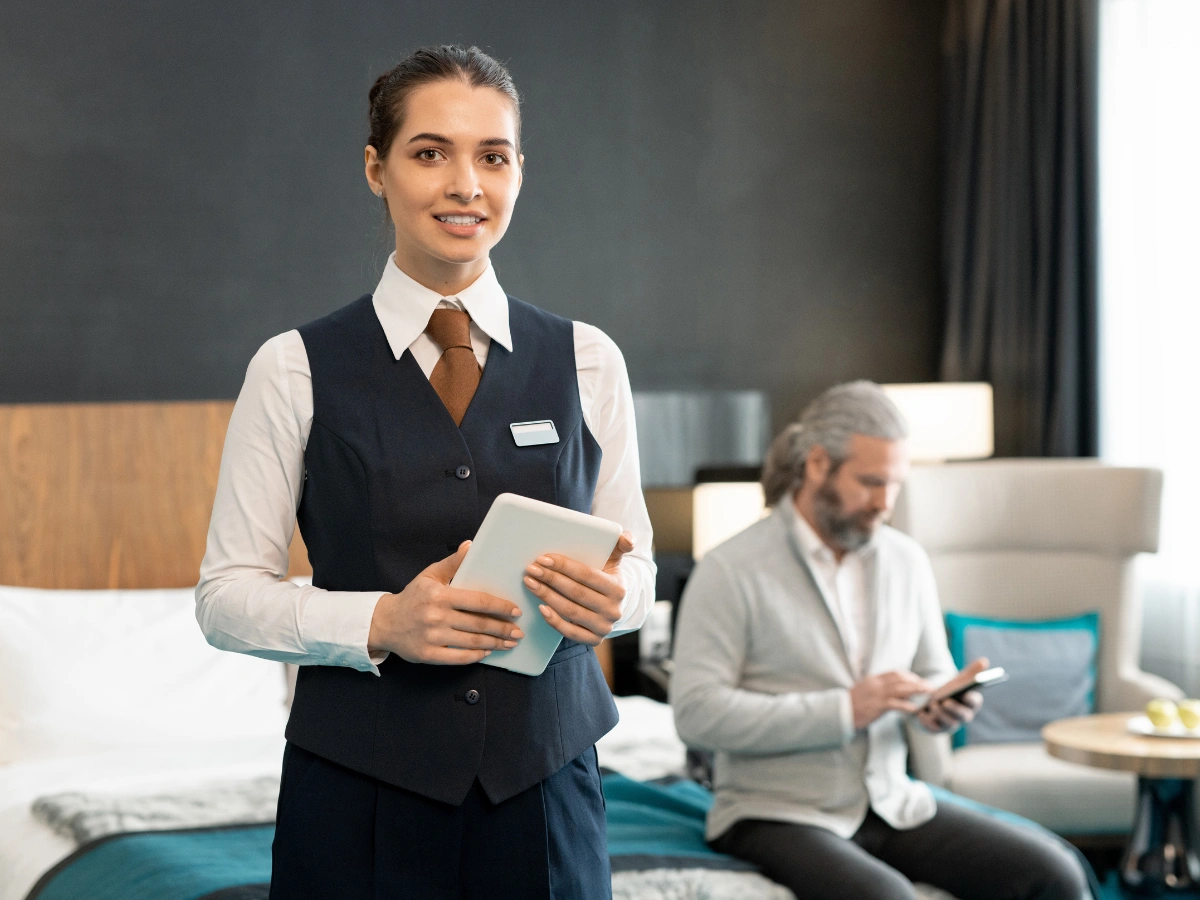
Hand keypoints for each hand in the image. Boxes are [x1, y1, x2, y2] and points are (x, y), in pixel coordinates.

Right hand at [368, 542, 523, 664]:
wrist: (385, 622)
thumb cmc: (412, 597)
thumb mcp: (430, 575)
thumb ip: (453, 562)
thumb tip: (471, 545)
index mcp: (440, 595)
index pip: (478, 601)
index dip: (500, 607)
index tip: (516, 611)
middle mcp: (437, 616)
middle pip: (479, 624)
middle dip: (503, 628)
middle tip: (518, 631)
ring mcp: (433, 637)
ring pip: (472, 642)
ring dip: (495, 643)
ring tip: (510, 642)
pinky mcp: (428, 655)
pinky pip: (458, 658)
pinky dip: (476, 656)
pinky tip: (488, 651)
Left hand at [522, 532, 633, 645]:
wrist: (612, 605)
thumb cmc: (606, 577)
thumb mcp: (614, 561)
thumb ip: (620, 545)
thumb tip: (627, 537)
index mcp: (618, 588)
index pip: (587, 575)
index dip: (564, 566)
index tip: (543, 559)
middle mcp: (613, 610)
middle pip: (576, 592)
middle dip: (550, 579)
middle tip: (531, 569)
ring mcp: (604, 627)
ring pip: (570, 611)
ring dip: (546, 596)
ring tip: (530, 583)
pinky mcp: (594, 640)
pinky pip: (570, 632)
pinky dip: (554, 620)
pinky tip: (541, 607)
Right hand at [850, 671, 932, 728]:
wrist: (840, 712)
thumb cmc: (852, 704)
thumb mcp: (865, 692)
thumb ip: (878, 689)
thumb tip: (894, 691)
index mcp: (874, 679)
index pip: (896, 673)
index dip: (910, 677)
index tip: (919, 682)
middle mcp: (876, 684)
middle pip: (901, 679)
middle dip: (917, 682)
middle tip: (929, 687)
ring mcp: (876, 695)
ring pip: (901, 689)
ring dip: (917, 690)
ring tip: (928, 693)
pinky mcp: (876, 706)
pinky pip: (894, 704)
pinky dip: (906, 706)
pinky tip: (914, 709)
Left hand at [916, 657, 988, 733]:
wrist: (932, 704)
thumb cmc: (949, 692)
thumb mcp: (958, 681)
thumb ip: (971, 673)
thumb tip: (984, 660)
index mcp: (970, 704)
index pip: (975, 703)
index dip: (972, 699)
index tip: (967, 695)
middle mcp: (962, 717)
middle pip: (963, 716)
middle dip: (955, 709)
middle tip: (946, 702)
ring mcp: (950, 724)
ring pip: (948, 722)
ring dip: (940, 714)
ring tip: (933, 704)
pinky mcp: (937, 729)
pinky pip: (933, 728)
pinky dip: (926, 721)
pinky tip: (920, 714)